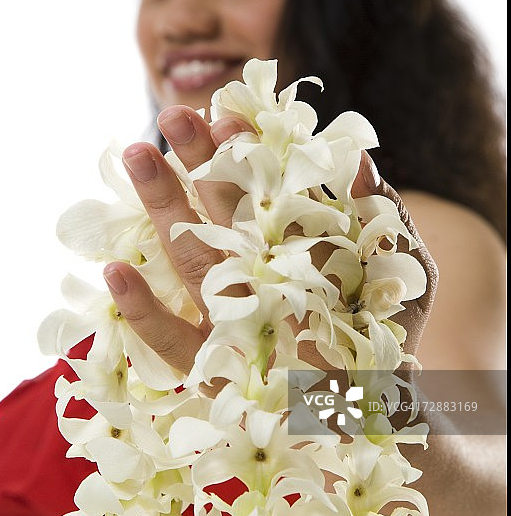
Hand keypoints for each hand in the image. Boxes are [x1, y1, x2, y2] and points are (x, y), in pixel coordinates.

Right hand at [103, 106, 437, 377]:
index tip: (230, 117)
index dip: (244, 153)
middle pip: (218, 212)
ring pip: (190, 260)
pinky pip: (171, 342)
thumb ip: (383, 214)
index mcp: (288, 242)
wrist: (382, 401)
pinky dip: (143, 312)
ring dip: (163, 209)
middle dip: (197, 163)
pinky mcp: (214, 367)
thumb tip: (361, 159)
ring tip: (139, 155)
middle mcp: (252, 273)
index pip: (261, 188)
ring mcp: (227, 318)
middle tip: (174, 114)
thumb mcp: (401, 266)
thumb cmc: (387, 329)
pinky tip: (115, 272)